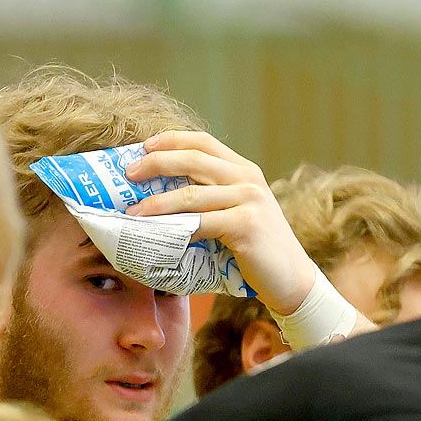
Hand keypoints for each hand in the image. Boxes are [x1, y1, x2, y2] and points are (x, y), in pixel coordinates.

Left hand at [124, 132, 316, 315]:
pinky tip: (160, 235)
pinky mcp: (247, 226)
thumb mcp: (236, 214)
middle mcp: (248, 179)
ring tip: (134, 213)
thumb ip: (211, 199)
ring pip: (192, 194)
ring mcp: (250, 201)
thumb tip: (160, 197)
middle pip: (193, 159)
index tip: (143, 147)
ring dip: (158, 203)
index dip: (170, 140)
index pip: (203, 142)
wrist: (292, 281)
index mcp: (244, 171)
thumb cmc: (257, 252)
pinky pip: (202, 223)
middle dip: (156, 163)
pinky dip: (177, 229)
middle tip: (128, 174)